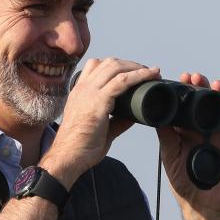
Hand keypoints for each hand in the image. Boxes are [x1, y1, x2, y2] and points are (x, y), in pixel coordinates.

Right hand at [43, 58, 159, 186]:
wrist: (67, 157)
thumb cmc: (79, 148)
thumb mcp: (101, 129)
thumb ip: (116, 121)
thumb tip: (134, 116)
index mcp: (80, 92)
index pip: (96, 66)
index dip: (117, 65)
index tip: (133, 71)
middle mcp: (83, 88)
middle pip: (109, 62)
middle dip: (131, 63)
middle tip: (147, 71)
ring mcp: (89, 93)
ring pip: (116, 66)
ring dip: (137, 67)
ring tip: (152, 72)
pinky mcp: (98, 102)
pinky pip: (122, 81)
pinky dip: (139, 76)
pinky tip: (150, 76)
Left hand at [156, 72, 219, 219]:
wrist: (205, 205)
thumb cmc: (185, 184)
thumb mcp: (170, 158)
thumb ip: (166, 138)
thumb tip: (156, 117)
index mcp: (186, 132)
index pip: (185, 107)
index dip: (184, 92)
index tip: (180, 79)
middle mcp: (203, 131)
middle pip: (203, 104)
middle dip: (200, 88)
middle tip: (195, 76)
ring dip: (218, 96)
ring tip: (214, 84)